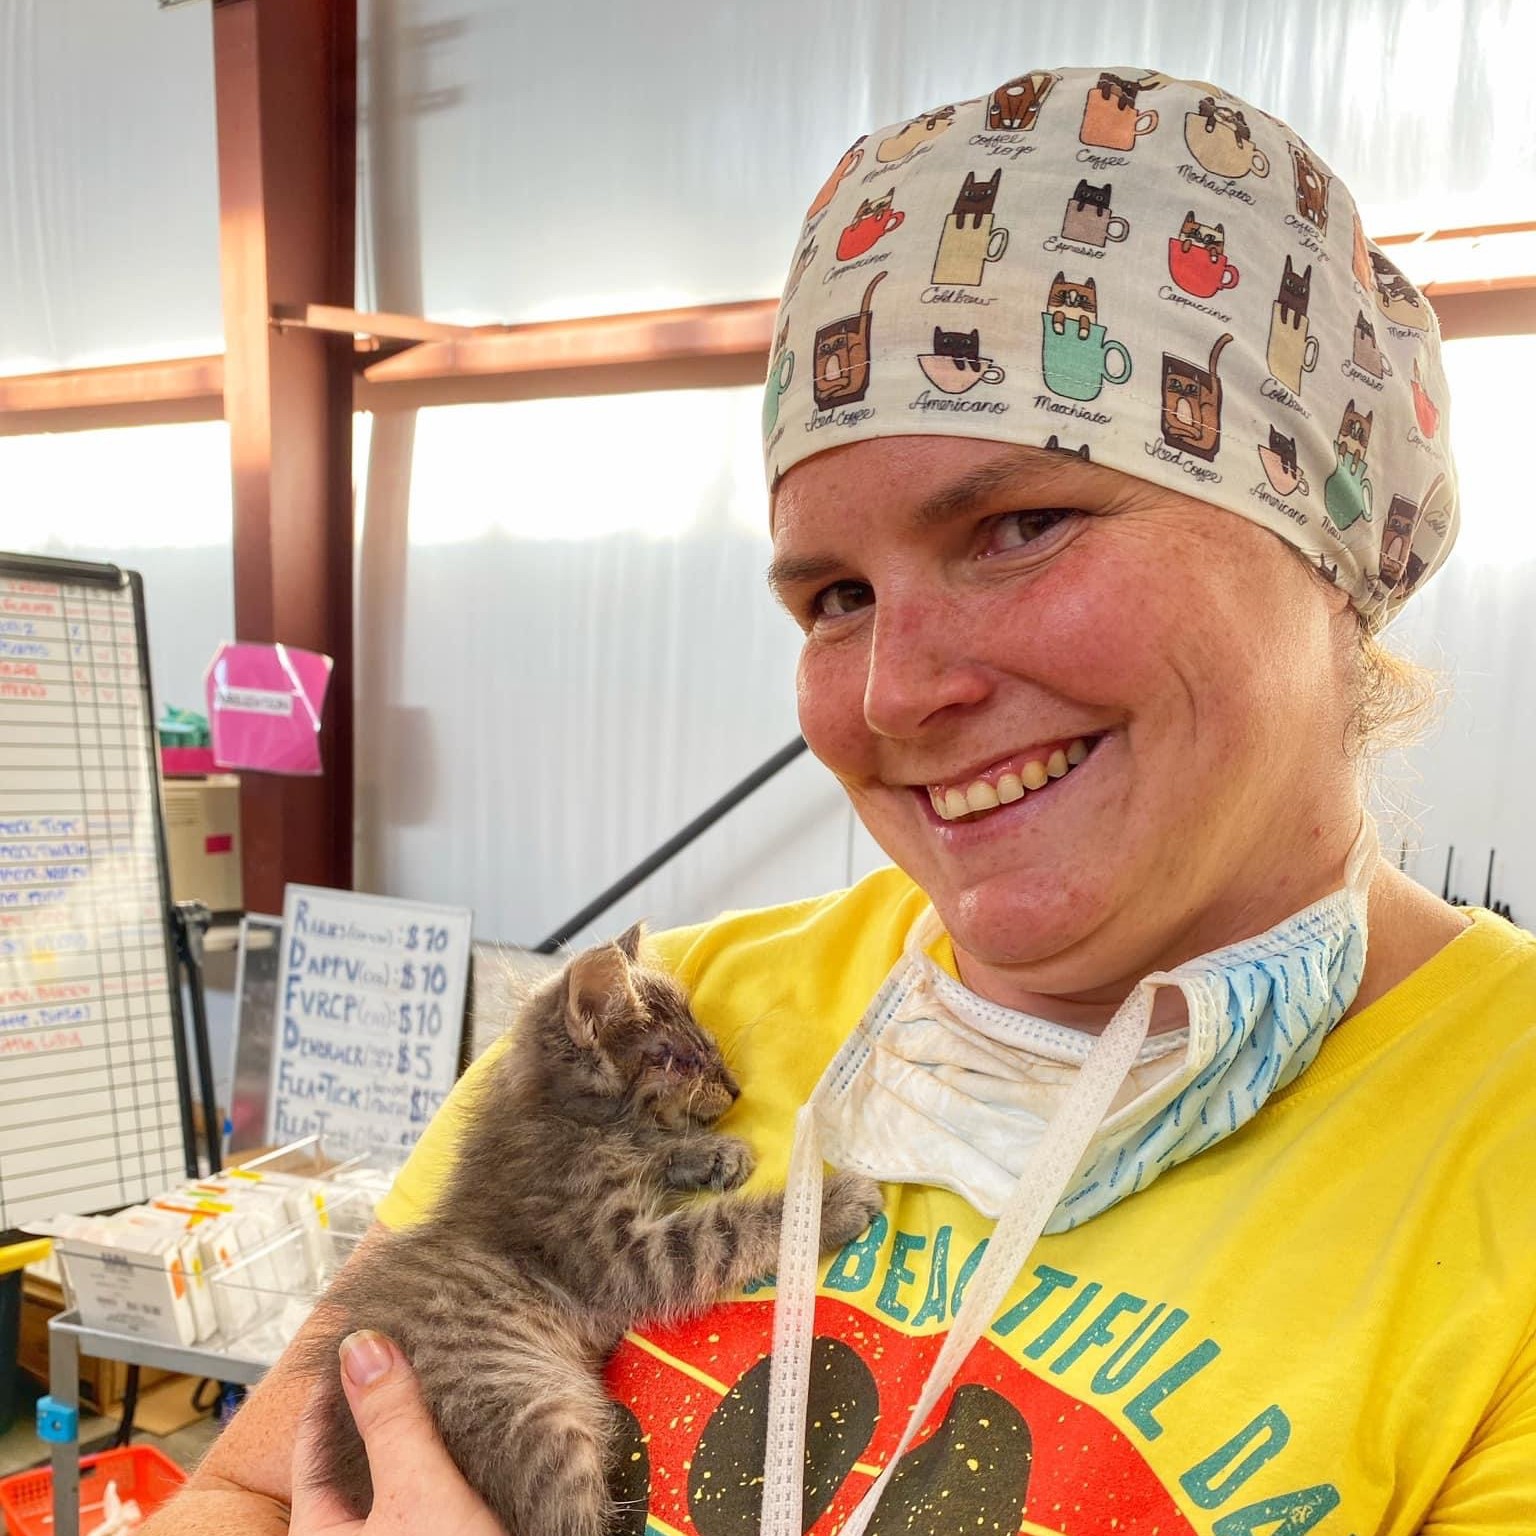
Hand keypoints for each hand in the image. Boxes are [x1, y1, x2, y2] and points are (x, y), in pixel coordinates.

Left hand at [290, 1331, 508, 1534]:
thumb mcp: (418, 1493)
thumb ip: (390, 1421)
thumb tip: (364, 1346)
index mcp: (318, 1535)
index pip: (314, 1434)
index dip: (341, 1378)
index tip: (368, 1329)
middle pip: (357, 1450)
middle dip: (387, 1398)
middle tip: (415, 1343)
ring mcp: (394, 1535)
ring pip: (397, 1469)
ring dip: (421, 1427)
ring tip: (446, 1374)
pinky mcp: (439, 1533)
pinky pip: (430, 1488)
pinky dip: (444, 1455)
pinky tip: (472, 1425)